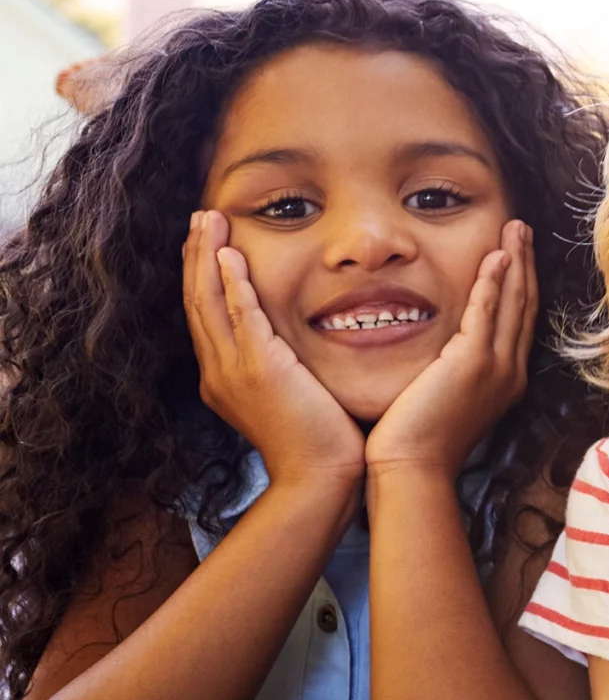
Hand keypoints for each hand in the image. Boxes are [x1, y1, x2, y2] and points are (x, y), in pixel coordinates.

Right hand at [183, 210, 365, 494]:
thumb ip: (285, 370)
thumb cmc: (320, 445)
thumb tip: (297, 349)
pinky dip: (231, 285)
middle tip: (201, 217)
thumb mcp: (292, 399)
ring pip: (208, 302)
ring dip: (207, 257)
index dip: (204, 276)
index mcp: (224, 379)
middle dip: (197, 256)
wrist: (321, 481)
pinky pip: (239, 317)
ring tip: (208, 221)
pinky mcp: (259, 371)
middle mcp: (219, 373)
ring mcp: (234, 372)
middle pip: (197, 301)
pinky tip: (228, 256)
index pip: (207, 315)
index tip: (209, 242)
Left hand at [367, 220, 535, 477]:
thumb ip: (451, 371)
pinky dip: (494, 281)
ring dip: (515, 261)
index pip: (518, 321)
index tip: (517, 253)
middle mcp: (510, 370)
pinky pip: (487, 311)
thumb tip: (442, 352)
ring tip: (515, 229)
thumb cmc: (417, 441)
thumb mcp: (445, 399)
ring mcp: (497, 367)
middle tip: (522, 228)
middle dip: (525, 263)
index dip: (521, 284)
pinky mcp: (473, 362)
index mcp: (506, 380)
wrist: (413, 467)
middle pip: (524, 305)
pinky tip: (496, 256)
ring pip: (513, 302)